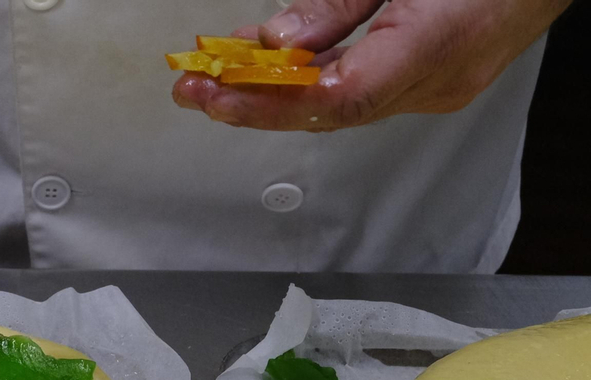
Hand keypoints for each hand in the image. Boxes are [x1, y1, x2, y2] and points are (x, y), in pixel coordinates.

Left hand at [173, 0, 568, 130]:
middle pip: (331, 110)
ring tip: (217, 78)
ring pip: (342, 105)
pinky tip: (273, 69)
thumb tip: (278, 43)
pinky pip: (363, 91)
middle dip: (255, 103)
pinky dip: (313, 83)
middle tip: (195, 89)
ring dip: (276, 94)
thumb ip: (339, 4)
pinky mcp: (438, 80)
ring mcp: (442, 86)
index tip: (219, 93)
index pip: (340, 99)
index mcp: (437, 45)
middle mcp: (441, 80)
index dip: (270, 102)